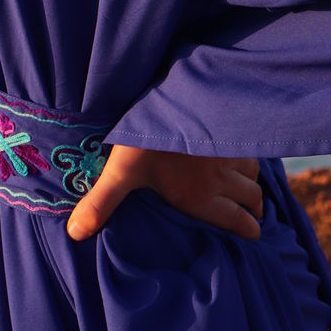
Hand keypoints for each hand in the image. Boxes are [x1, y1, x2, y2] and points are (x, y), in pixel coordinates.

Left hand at [66, 143, 263, 241]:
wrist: (170, 97)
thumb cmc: (146, 138)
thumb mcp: (120, 172)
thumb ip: (101, 203)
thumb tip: (75, 233)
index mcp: (200, 196)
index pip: (235, 221)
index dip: (248, 230)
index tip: (254, 234)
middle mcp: (221, 177)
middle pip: (252, 197)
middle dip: (254, 208)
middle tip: (253, 213)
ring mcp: (229, 150)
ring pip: (254, 171)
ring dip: (253, 180)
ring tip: (249, 184)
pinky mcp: (230, 124)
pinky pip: (251, 144)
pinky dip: (252, 152)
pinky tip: (243, 146)